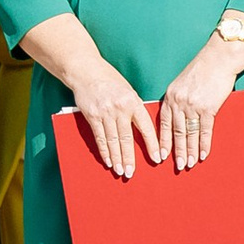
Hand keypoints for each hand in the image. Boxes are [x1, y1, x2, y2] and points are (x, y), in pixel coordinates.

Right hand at [66, 59, 165, 178]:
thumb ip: (135, 108)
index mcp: (133, 101)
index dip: (152, 144)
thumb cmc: (110, 80)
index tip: (157, 158)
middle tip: (132, 172)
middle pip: (127, 138)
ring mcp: (105, 112)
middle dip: (130, 158)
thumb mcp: (128, 91)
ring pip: (113, 140)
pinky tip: (108, 160)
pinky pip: (99, 137)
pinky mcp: (92, 116)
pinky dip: (104, 151)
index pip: (146, 127)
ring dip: (116, 158)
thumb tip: (143, 129)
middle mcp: (120, 108)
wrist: (86, 71)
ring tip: (120, 170)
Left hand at [161, 39, 243, 168]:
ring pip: (190, 134)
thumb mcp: (181, 83)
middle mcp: (179, 103)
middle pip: (176, 132)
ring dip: (191, 151)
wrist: (218, 58)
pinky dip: (204, 144)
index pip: (163, 124)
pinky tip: (204, 154)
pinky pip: (205, 131)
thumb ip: (176, 100)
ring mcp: (193, 106)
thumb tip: (174, 118)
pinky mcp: (208, 108)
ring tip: (190, 164)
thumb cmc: (201, 70)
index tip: (161, 156)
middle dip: (177, 152)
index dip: (163, 142)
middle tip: (178, 166)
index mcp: (170, 97)